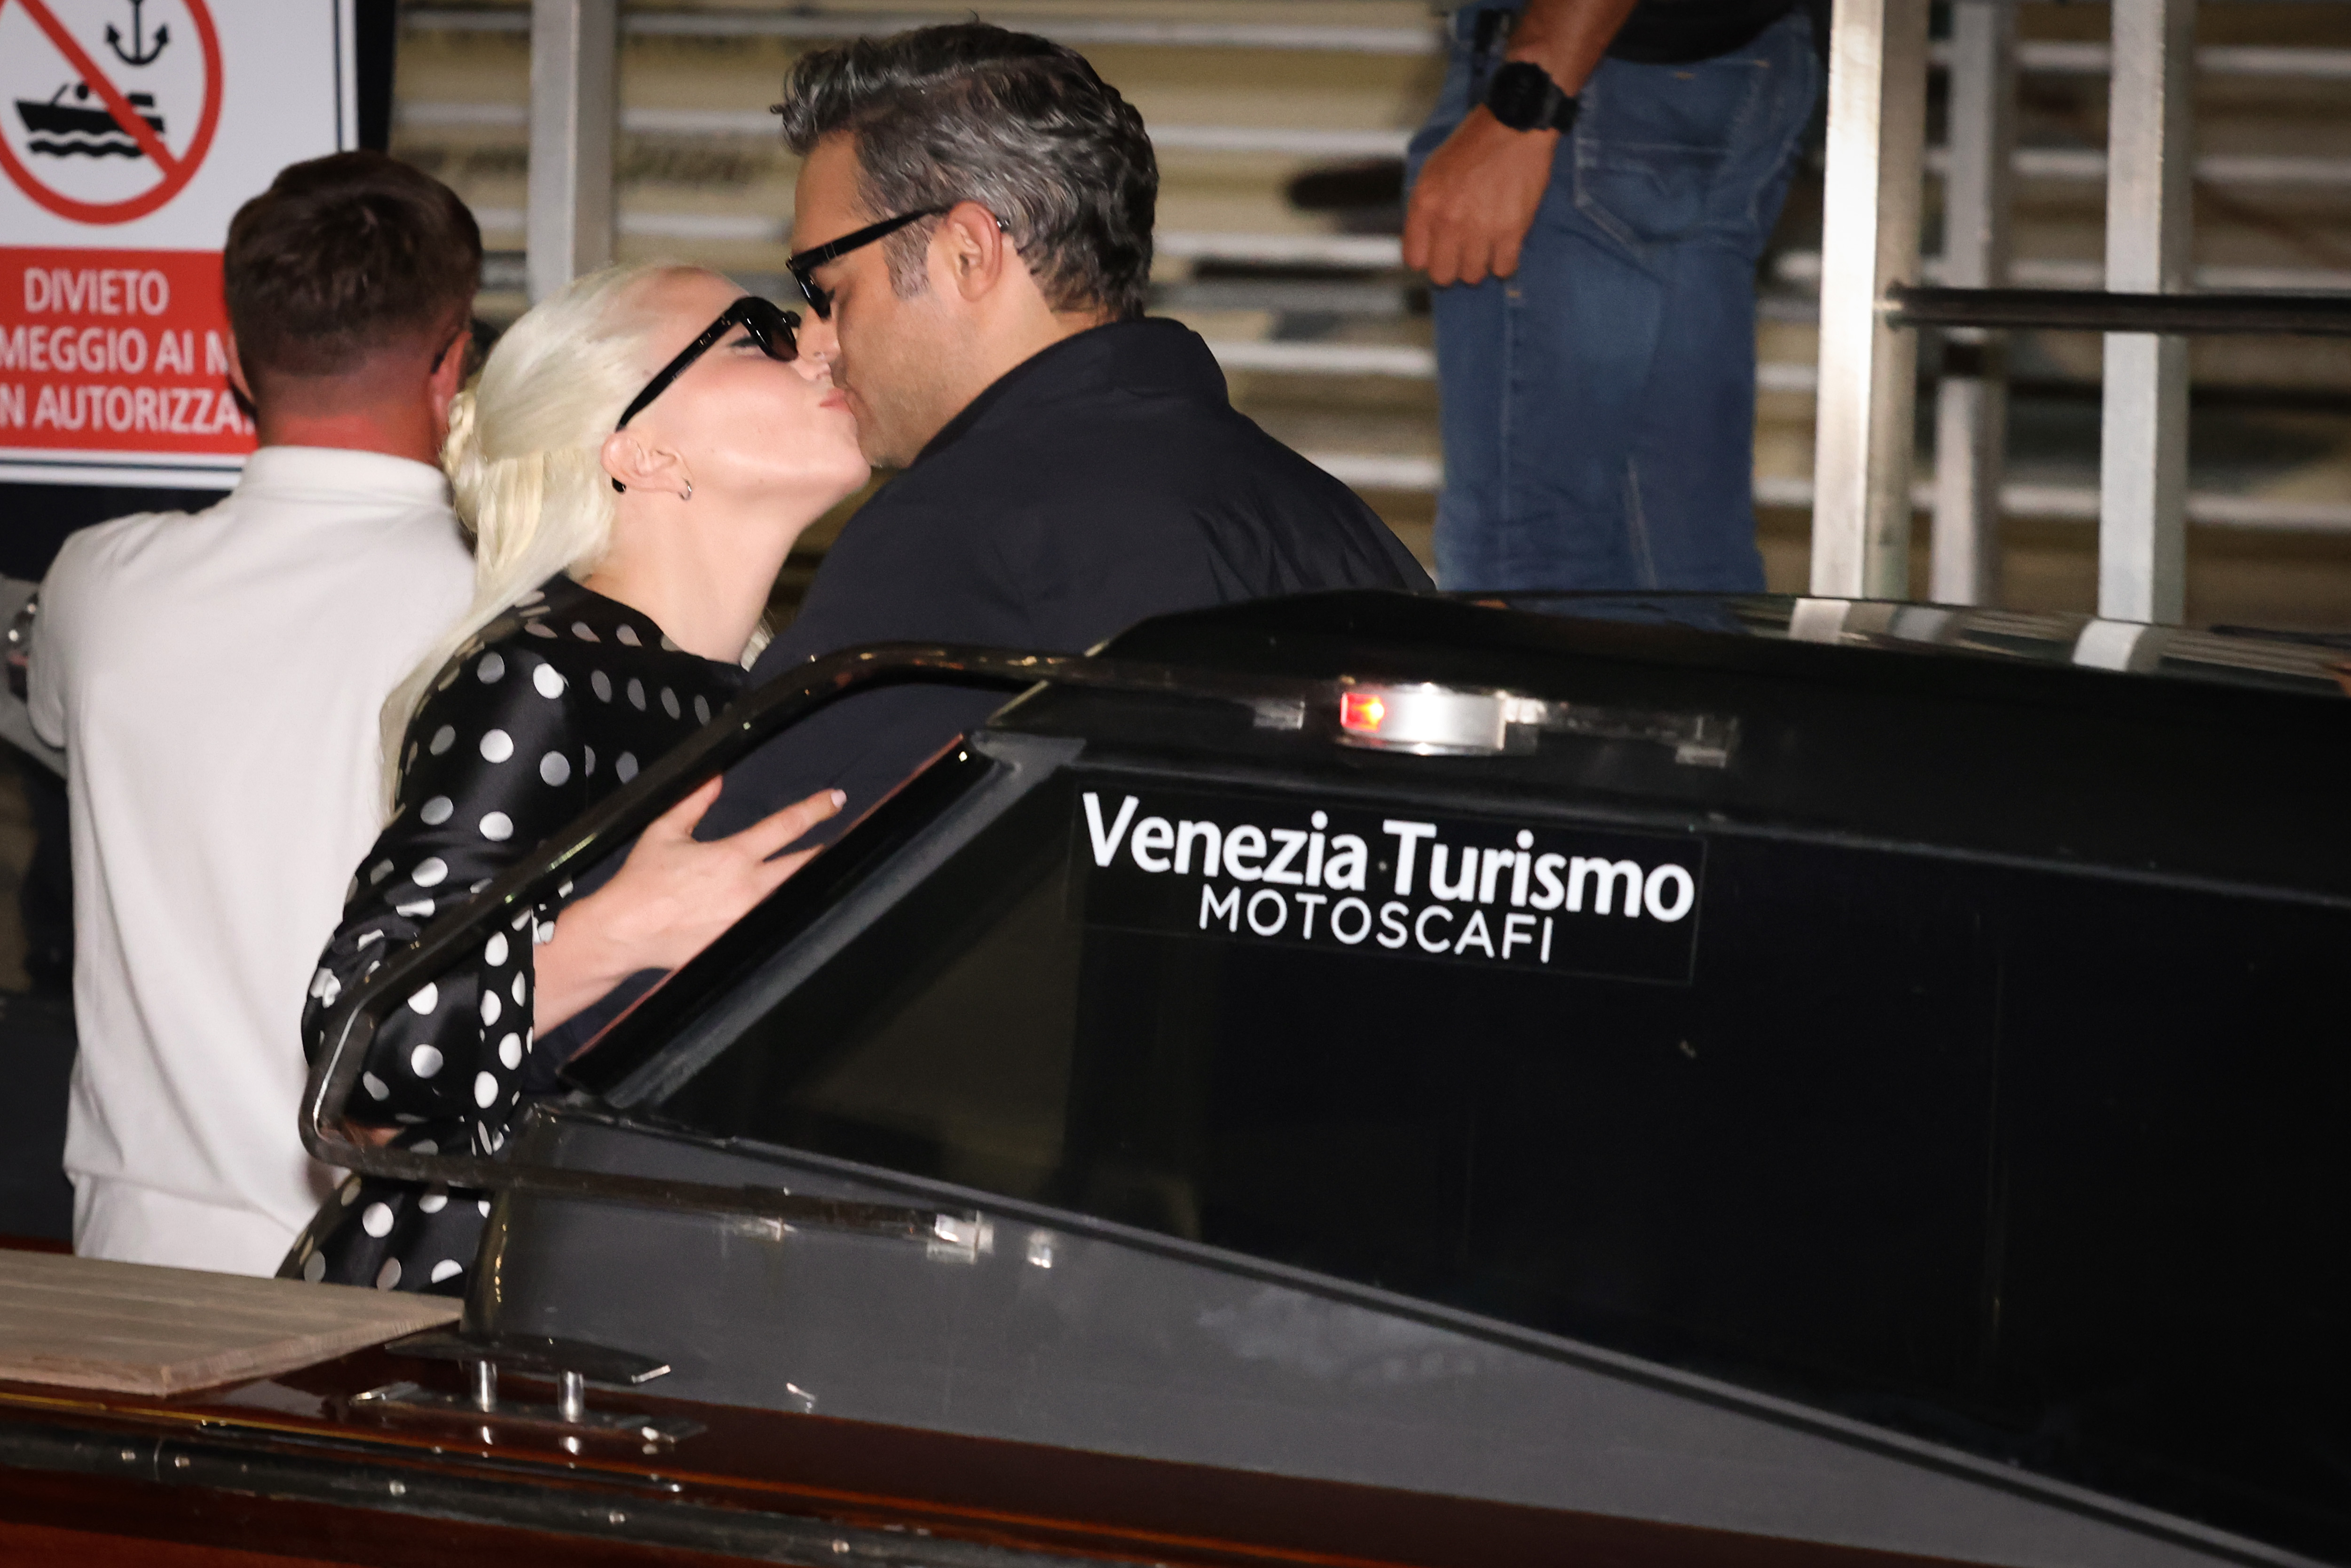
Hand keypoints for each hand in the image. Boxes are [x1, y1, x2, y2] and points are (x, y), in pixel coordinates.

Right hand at [533, 779, 844, 1032]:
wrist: (623, 931)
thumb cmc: (640, 882)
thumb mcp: (664, 831)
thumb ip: (694, 801)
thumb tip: (716, 777)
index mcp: (733, 856)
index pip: (786, 826)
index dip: (816, 809)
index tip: (836, 800)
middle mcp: (747, 888)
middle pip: (804, 866)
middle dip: (824, 852)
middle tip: (840, 843)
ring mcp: (746, 919)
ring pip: (792, 897)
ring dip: (806, 884)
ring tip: (821, 874)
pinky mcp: (737, 943)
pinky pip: (770, 926)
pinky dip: (782, 915)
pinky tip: (794, 912)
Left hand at [1402, 108, 1560, 287]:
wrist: (1514, 126)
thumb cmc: (1473, 144)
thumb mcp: (1432, 171)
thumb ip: (1424, 209)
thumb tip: (1424, 243)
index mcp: (1425, 204)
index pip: (1415, 259)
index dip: (1427, 257)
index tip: (1438, 250)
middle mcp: (1448, 221)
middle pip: (1443, 275)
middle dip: (1452, 267)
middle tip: (1464, 251)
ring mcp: (1480, 228)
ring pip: (1473, 276)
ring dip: (1479, 264)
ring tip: (1487, 244)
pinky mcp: (1511, 231)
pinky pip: (1503, 269)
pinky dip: (1504, 262)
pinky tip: (1505, 246)